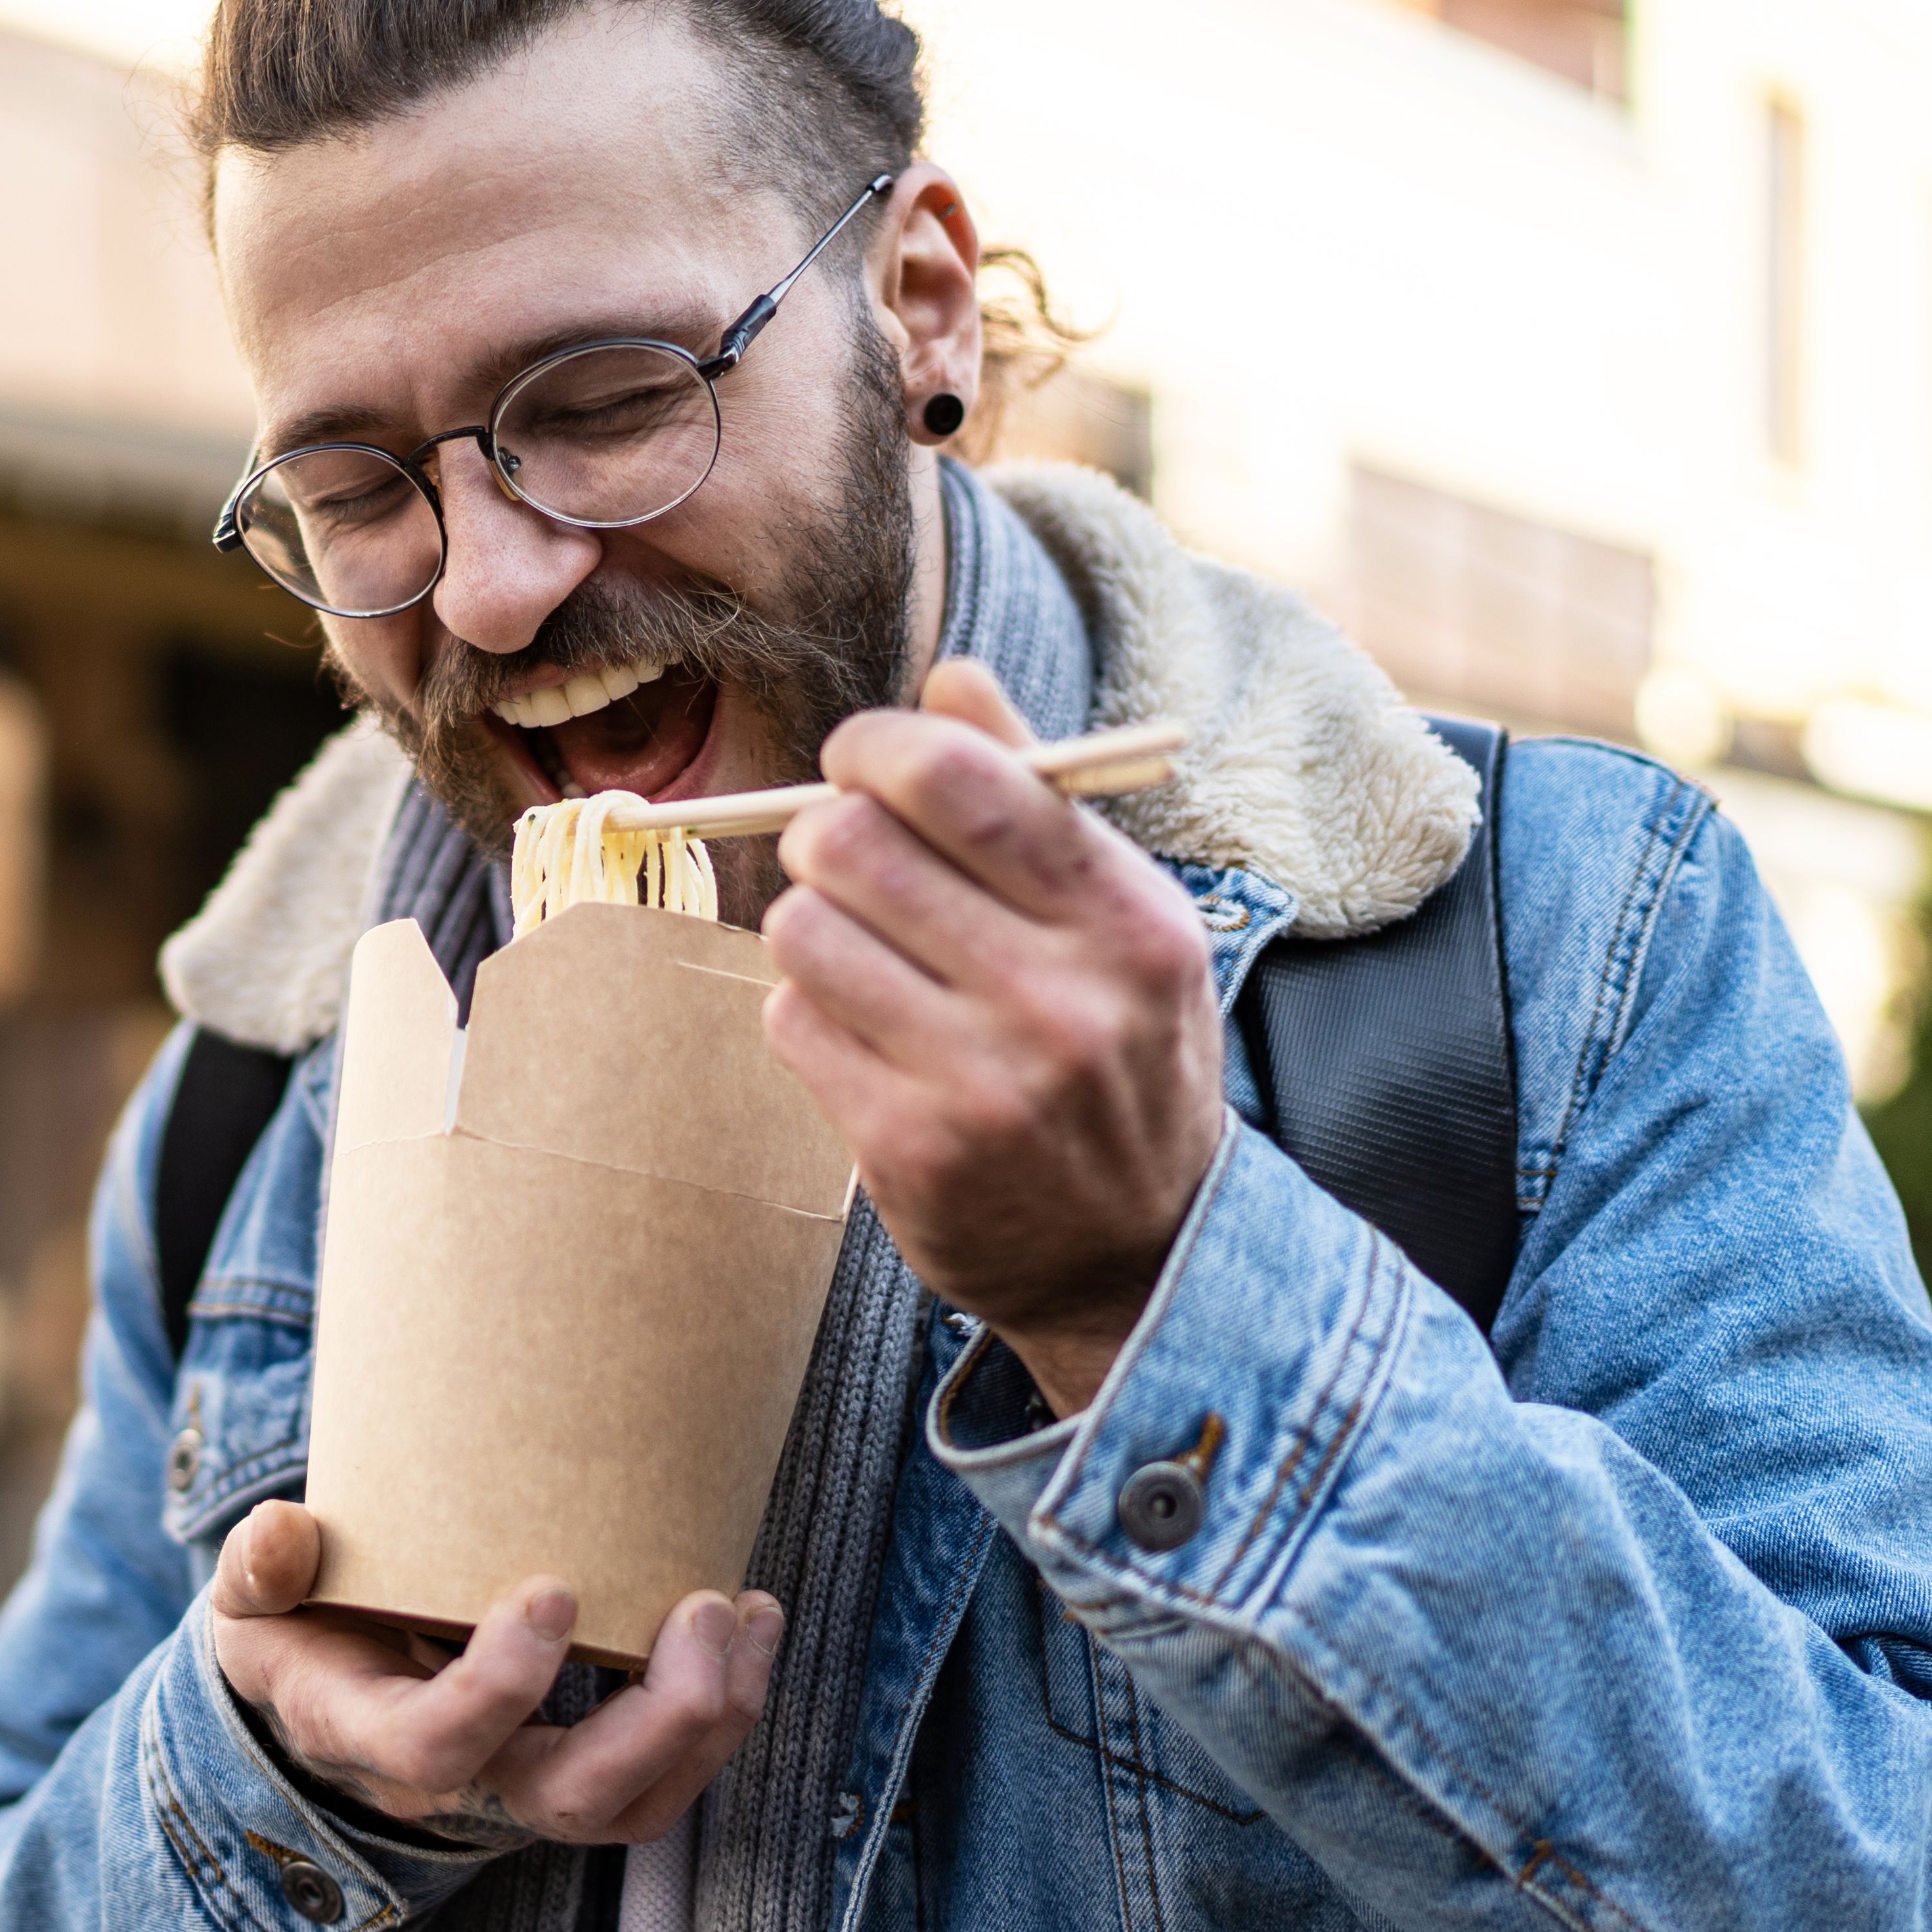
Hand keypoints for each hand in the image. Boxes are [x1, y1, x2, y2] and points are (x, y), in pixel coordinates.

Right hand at [207, 1501, 781, 1844]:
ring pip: (637, 1805)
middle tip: (702, 1610)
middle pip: (571, 1800)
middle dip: (656, 1720)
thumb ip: (260, 1568)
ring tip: (746, 1614)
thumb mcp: (254, 1602)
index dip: (497, 1687)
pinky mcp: (582, 1769)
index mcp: (372, 1735)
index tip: (551, 1590)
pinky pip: (666, 1778)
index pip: (436, 1746)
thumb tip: (282, 1530)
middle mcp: (462, 1785)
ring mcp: (528, 1787)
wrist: (326, 1694)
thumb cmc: (297, 1632)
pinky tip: (752, 1622)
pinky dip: (724, 1712)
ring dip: (712, 1722)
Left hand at [761, 658, 1223, 1414]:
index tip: (858, 761)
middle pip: (855, 845)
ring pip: (803, 930)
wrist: (1140, 1253)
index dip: (874, 747)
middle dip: (825, 833)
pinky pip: (791, 1021)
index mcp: (1129, 920)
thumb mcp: (1121, 922)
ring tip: (858, 952)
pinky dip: (807, 1012)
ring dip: (810, 927)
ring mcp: (983, 1083)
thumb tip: (949, 677)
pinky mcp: (909, 1150)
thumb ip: (1037, 794)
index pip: (958, 780)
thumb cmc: (1120, 1056)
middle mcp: (1064, 1000)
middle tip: (841, 854)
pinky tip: (860, 1033)